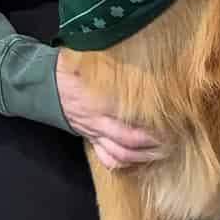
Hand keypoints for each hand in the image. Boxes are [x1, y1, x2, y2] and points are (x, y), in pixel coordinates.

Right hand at [56, 51, 165, 170]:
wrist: (44, 83)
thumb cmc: (73, 67)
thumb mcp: (95, 60)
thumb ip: (119, 64)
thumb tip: (148, 57)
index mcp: (101, 99)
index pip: (132, 117)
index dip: (154, 123)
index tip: (173, 118)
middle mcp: (98, 120)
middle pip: (130, 140)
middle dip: (154, 143)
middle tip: (175, 139)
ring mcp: (93, 132)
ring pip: (121, 153)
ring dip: (144, 156)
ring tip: (163, 151)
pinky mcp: (90, 139)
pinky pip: (107, 158)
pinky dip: (124, 163)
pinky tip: (138, 160)